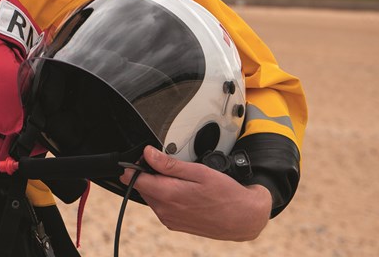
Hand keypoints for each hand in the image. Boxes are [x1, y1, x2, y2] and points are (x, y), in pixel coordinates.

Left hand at [121, 146, 271, 241]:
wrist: (244, 218)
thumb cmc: (226, 195)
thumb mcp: (199, 171)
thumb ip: (169, 164)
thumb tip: (148, 153)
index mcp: (169, 195)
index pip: (134, 178)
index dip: (135, 165)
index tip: (143, 157)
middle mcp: (165, 211)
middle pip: (142, 187)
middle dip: (149, 174)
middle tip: (168, 166)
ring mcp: (170, 220)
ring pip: (151, 196)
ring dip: (158, 185)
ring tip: (180, 180)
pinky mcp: (175, 225)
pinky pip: (161, 206)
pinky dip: (166, 196)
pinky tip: (183, 191)